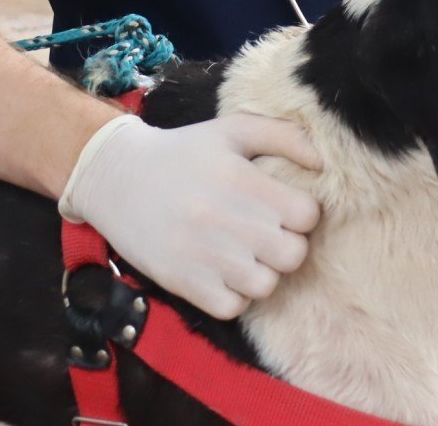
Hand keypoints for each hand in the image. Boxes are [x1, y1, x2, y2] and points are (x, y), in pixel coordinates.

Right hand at [59, 111, 322, 319]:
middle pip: (294, 254)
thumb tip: (322, 162)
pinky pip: (233, 307)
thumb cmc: (182, 152)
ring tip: (245, 254)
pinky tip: (223, 273)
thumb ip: (283, 136)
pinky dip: (234, 295)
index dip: (301, 213)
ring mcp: (204, 255)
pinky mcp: (184, 282)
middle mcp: (227, 220)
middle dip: (287, 244)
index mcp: (243, 180)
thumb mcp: (232, 130)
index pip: (308, 215)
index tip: (283, 208)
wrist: (115, 177)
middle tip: (266, 234)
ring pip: (266, 285)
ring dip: (262, 272)